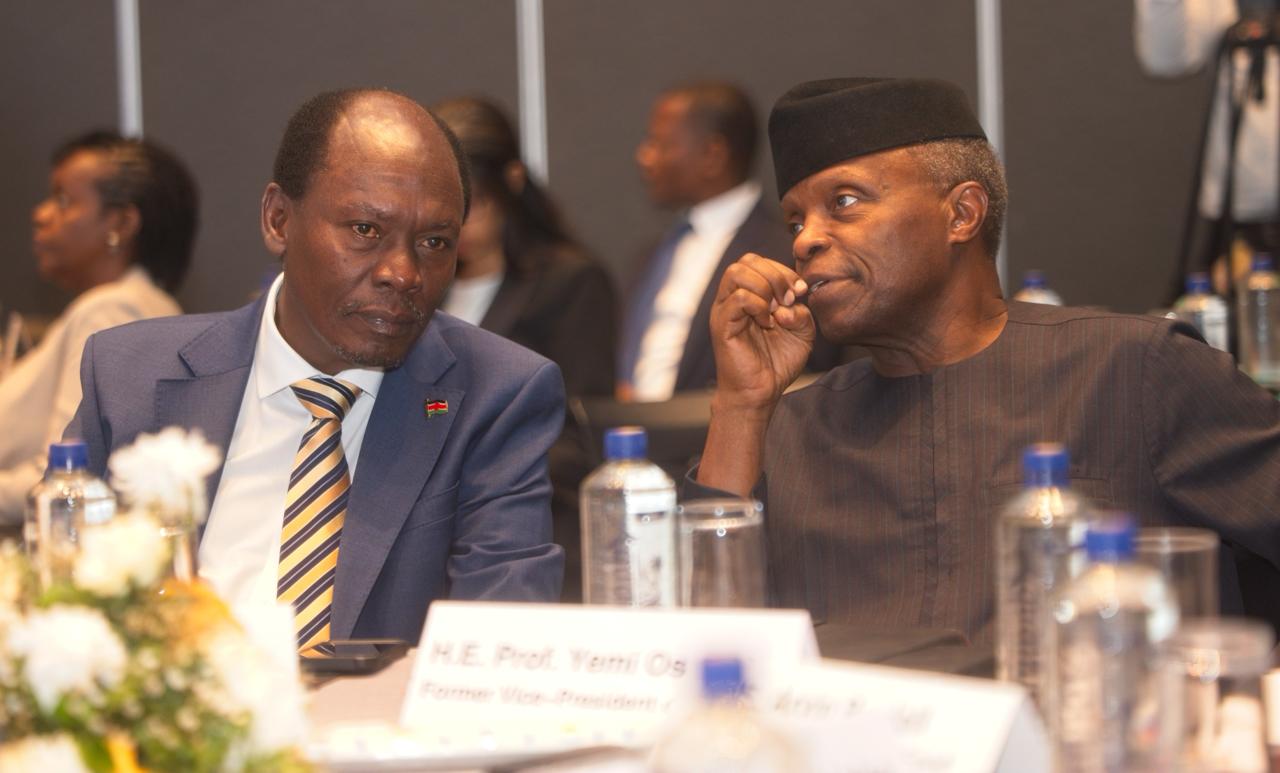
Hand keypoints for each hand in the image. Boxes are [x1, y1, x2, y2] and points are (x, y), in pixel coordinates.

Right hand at [709, 253, 815, 410]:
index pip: (758, 262)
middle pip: (746, 260)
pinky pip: (740, 298)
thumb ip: (802, 311)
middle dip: (775, 275)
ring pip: (738, 273)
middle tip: (789, 299)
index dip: (783, 270)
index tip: (800, 291)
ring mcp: (725, 310)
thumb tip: (789, 302)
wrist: (759, 393)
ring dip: (766, 287)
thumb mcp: (802, 333)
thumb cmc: (776, 363)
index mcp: (748, 295)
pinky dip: (759, 306)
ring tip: (776, 311)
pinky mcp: (722, 325)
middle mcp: (732, 299)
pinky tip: (767, 324)